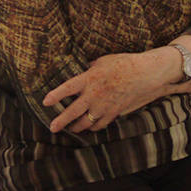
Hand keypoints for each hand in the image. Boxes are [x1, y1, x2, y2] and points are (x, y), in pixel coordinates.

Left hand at [43, 51, 171, 132]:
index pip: (68, 88)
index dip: (55, 96)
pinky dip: (93, 127)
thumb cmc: (123, 63)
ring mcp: (104, 106)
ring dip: (76, 127)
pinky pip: (100, 124)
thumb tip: (82, 71)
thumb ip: (89, 69)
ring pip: (86, 122)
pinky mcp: (114, 112)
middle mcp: (94, 94)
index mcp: (89, 78)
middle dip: (61, 121)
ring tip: (70, 129)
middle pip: (73, 112)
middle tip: (52, 127)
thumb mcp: (102, 61)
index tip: (45, 102)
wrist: (144, 74)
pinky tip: (89, 127)